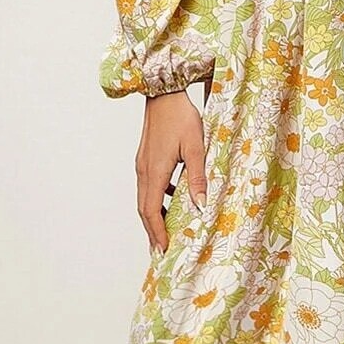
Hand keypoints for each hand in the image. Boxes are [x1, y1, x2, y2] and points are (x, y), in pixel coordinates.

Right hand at [136, 88, 205, 252]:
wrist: (164, 93)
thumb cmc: (181, 117)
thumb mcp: (196, 147)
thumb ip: (197, 177)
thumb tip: (200, 205)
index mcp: (155, 171)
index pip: (151, 210)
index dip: (157, 232)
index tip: (163, 249)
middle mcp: (144, 170)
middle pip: (144, 209)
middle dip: (152, 231)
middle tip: (161, 251)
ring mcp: (143, 164)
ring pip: (145, 198)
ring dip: (154, 217)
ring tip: (165, 232)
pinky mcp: (146, 158)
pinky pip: (148, 186)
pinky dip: (157, 200)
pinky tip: (172, 200)